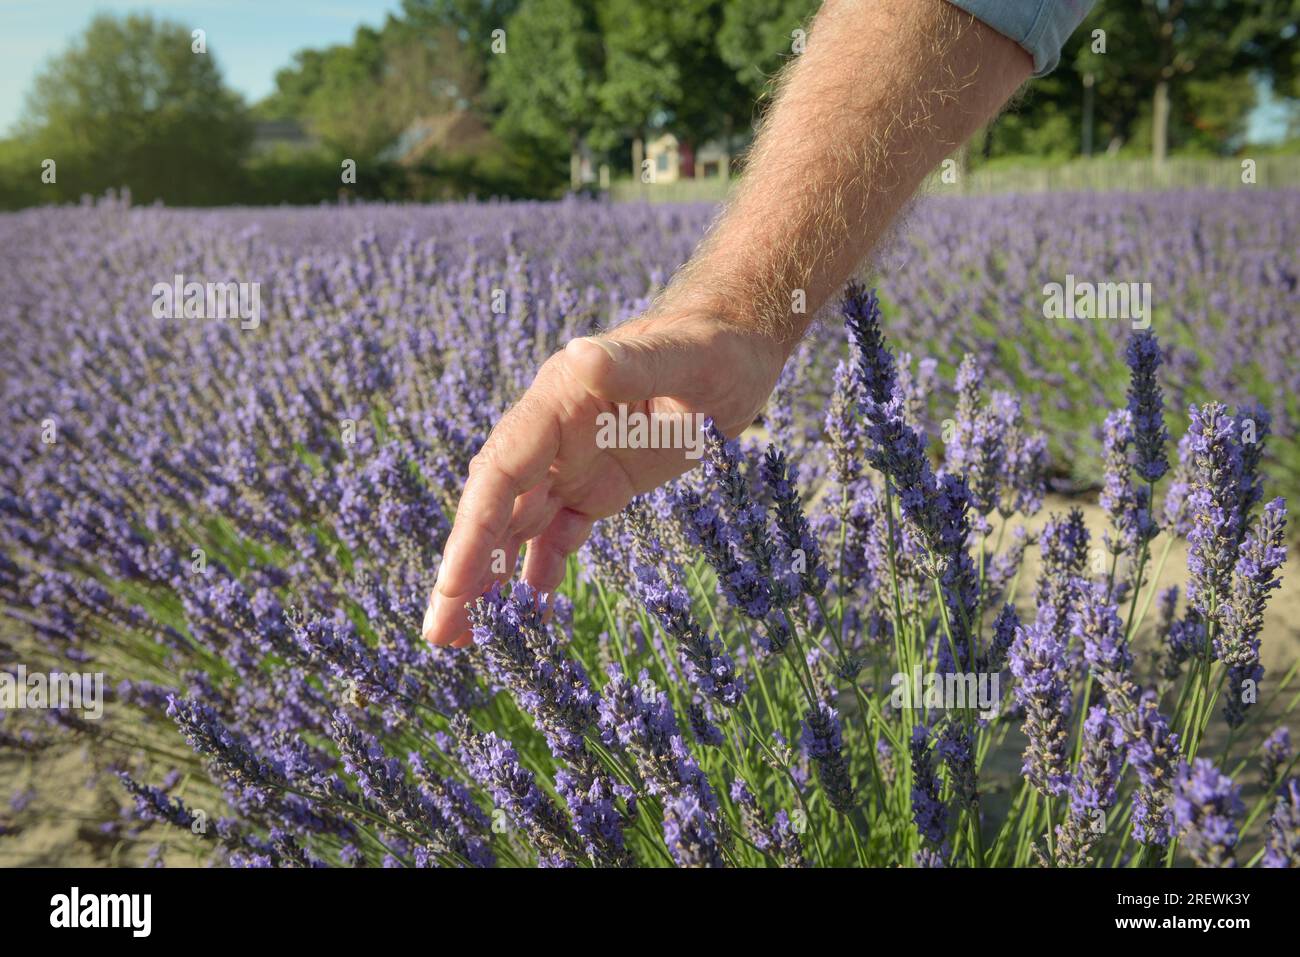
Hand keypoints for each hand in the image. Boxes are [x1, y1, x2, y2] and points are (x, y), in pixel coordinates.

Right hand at [421, 309, 785, 646]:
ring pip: (517, 529)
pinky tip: (526, 615)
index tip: (453, 583)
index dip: (475, 529)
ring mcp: (573, 465)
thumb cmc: (712, 347)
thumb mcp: (684, 358)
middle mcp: (552, 437)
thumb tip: (581, 356)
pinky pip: (558, 537)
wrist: (735, 350)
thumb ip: (633, 364)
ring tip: (462, 638)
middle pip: (495, 508)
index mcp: (558, 402)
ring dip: (490, 580)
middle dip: (466, 570)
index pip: (502, 472)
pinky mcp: (599, 486)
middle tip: (438, 632)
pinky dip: (539, 575)